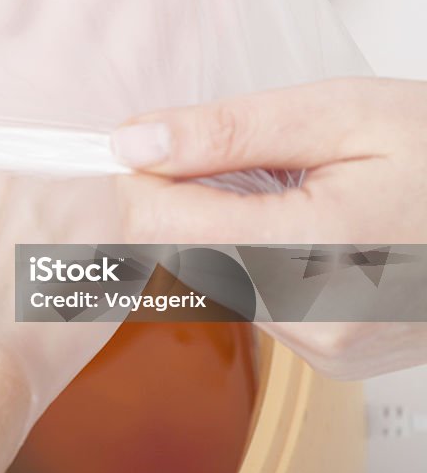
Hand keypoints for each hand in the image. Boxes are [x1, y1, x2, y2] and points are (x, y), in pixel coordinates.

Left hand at [112, 76, 426, 377]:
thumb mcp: (340, 114)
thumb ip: (227, 133)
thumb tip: (134, 145)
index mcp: (310, 257)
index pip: (164, 229)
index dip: (136, 182)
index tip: (131, 148)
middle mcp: (312, 325)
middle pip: (187, 259)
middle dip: (187, 201)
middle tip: (238, 156)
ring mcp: (327, 352)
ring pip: (220, 281)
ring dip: (227, 230)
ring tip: (294, 190)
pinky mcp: (335, 358)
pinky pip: (260, 303)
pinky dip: (261, 259)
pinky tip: (308, 228)